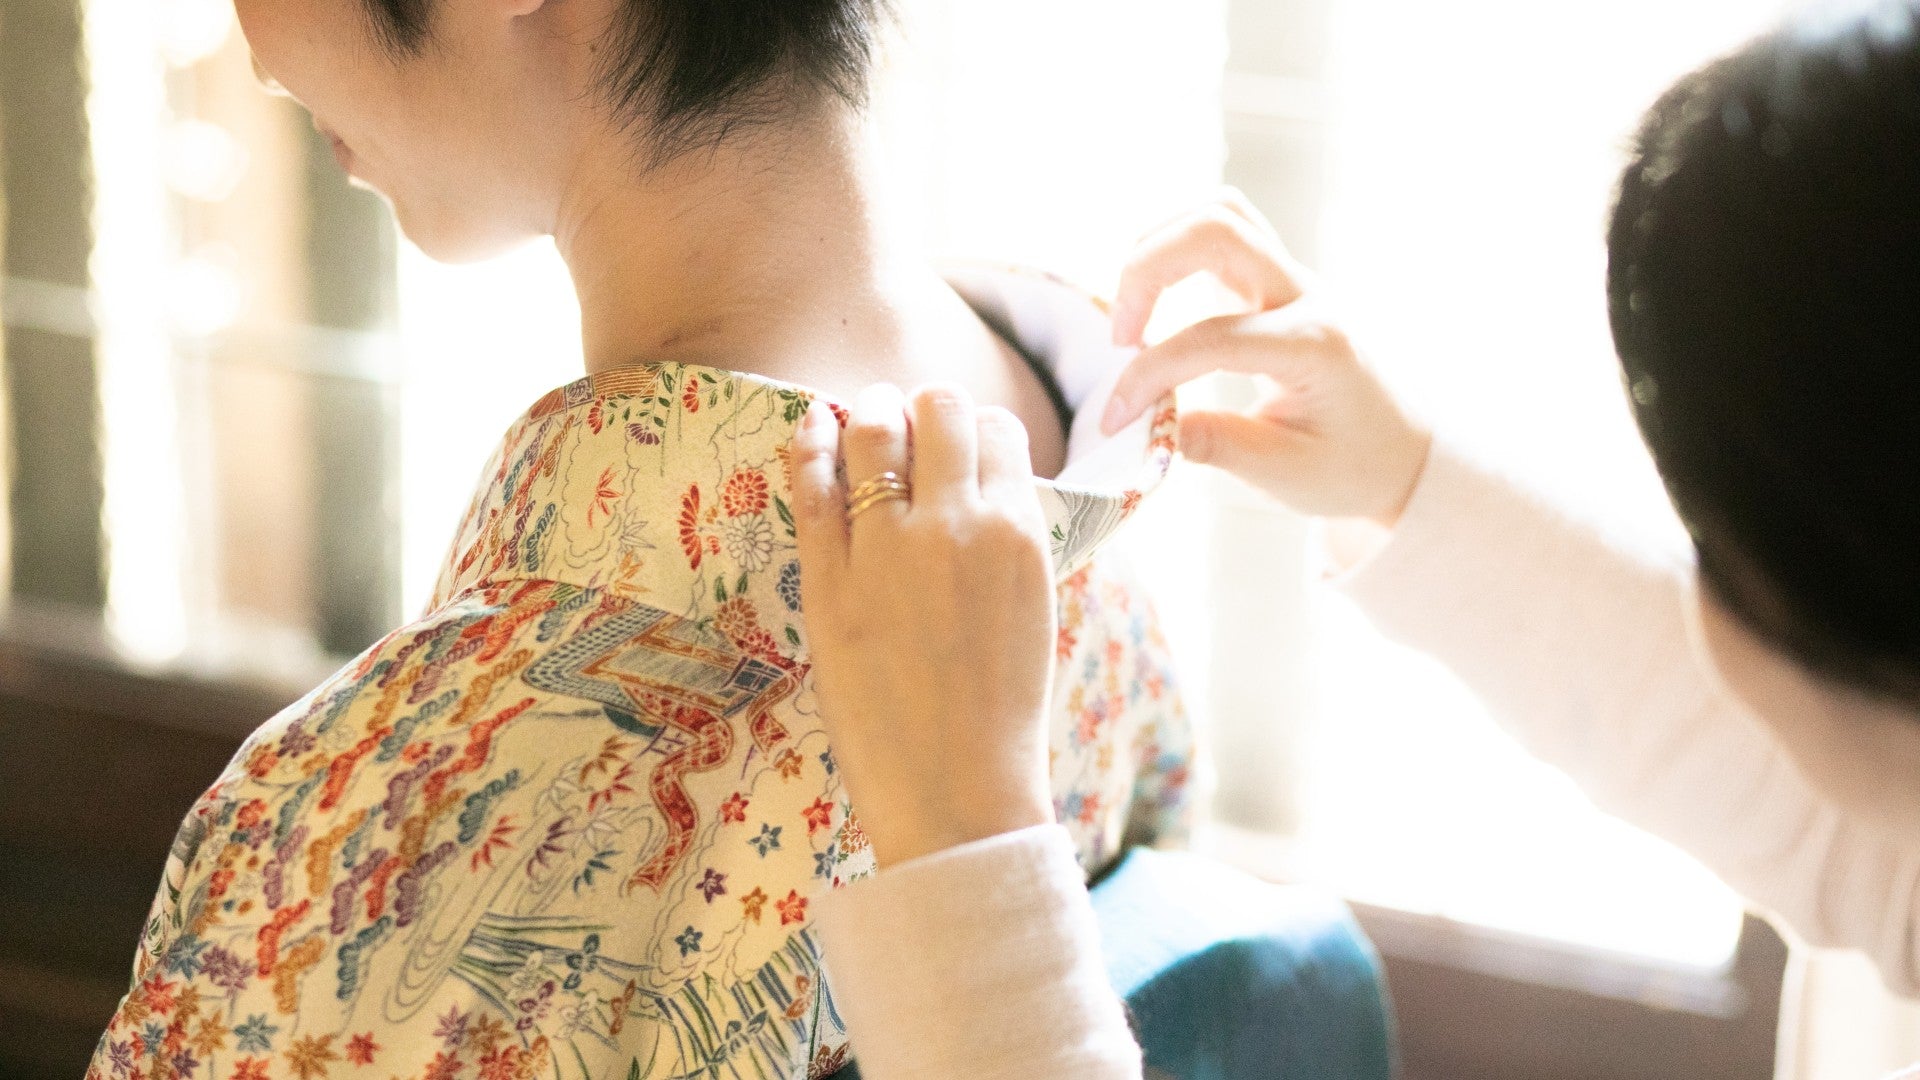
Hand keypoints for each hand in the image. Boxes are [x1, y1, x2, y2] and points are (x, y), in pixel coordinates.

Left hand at [791, 384, 1057, 867]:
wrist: (958, 791)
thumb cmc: (1001, 712)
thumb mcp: (1031, 606)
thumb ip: (1009, 538)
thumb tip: (982, 486)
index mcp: (1019, 532)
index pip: (998, 428)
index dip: (973, 429)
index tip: (954, 445)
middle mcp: (957, 524)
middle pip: (940, 408)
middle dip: (924, 407)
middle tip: (905, 423)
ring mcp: (888, 548)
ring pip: (875, 429)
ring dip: (869, 411)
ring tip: (861, 418)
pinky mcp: (828, 581)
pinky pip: (812, 484)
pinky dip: (810, 441)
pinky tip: (812, 428)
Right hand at [1102, 190, 1431, 526]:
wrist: (1404, 452)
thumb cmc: (1353, 467)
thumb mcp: (1287, 475)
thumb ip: (1218, 446)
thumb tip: (1149, 428)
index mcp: (1314, 345)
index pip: (1210, 338)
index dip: (1148, 374)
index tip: (1115, 417)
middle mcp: (1307, 296)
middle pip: (1217, 230)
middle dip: (1147, 271)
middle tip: (1120, 336)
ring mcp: (1295, 280)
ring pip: (1223, 215)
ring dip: (1161, 246)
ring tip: (1132, 310)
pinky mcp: (1279, 281)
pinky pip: (1226, 233)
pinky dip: (1177, 249)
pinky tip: (1156, 299)